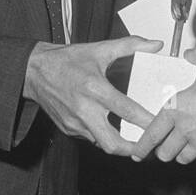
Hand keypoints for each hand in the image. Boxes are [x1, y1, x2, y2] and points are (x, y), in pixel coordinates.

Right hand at [22, 35, 163, 154]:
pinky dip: (104, 137)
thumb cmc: (67, 60)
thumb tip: (156, 44)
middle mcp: (84, 109)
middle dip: (133, 149)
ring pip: (101, 144)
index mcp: (94, 88)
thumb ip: (130, 46)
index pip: (126, 111)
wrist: (34, 71)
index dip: (146, 122)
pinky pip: (91, 138)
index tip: (161, 125)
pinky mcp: (68, 129)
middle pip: (112, 143)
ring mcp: (74, 122)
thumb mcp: (99, 49)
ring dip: (120, 145)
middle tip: (150, 147)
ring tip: (138, 142)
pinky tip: (115, 131)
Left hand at [132, 46, 195, 163]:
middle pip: (165, 153)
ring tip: (180, 149)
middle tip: (161, 147)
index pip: (152, 134)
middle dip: (162, 152)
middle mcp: (185, 129)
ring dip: (179, 155)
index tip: (137, 152)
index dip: (142, 146)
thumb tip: (192, 54)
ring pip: (182, 158)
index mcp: (176, 110)